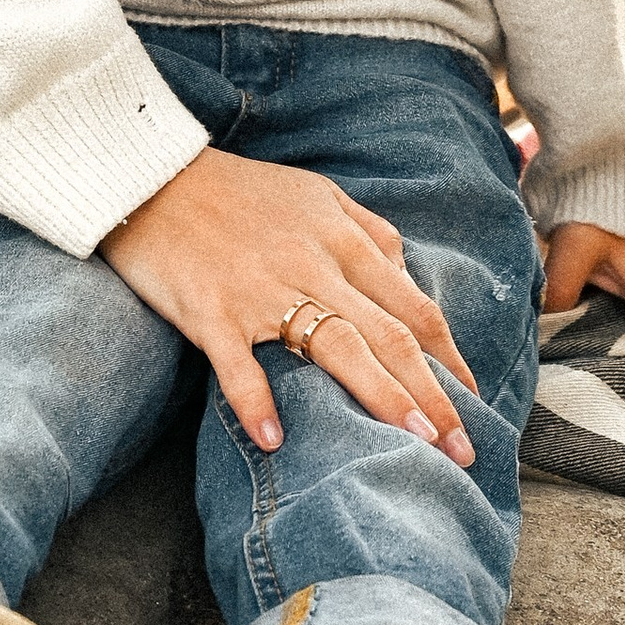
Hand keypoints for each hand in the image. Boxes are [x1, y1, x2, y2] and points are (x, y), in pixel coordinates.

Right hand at [103, 146, 476, 456]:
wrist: (150, 175)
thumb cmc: (236, 190)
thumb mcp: (315, 194)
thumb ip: (367, 232)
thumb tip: (405, 276)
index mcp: (342, 238)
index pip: (412, 307)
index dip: (449, 359)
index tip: (474, 404)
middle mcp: (313, 264)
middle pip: (389, 335)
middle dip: (433, 394)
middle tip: (463, 449)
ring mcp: (262, 288)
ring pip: (336, 346)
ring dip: (380, 397)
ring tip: (413, 443)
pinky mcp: (211, 308)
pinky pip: (238, 363)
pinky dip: (256, 401)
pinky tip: (273, 439)